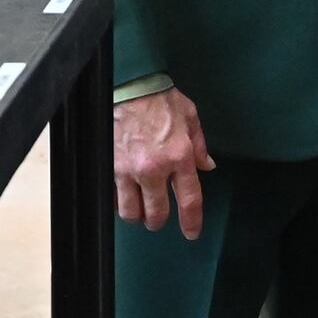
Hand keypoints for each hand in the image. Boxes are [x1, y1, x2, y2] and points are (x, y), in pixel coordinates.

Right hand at [114, 88, 213, 240]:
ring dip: (136, 215)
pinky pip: (113, 197)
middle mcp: (155, 168)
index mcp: (180, 157)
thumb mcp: (190, 116)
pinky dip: (118, 200)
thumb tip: (206, 166)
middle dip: (158, 221)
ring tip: (138, 209)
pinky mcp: (110, 166)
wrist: (129, 85)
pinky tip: (122, 194)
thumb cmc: (160, 98)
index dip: (191, 222)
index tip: (191, 232)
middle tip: (158, 218)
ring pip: (131, 212)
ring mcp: (129, 170)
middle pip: (157, 214)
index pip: (189, 200)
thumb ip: (199, 145)